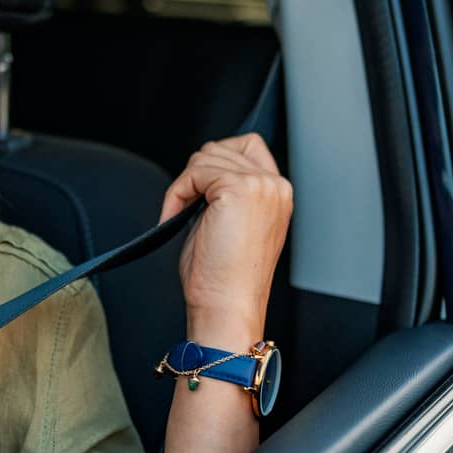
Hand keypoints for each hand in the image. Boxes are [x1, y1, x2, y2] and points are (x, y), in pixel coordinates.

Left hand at [159, 133, 292, 350]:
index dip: (216, 164)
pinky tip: (174, 217)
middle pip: (222, 148)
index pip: (248, 146)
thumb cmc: (225, 278)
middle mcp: (275, 186)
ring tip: (180, 216)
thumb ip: (225, 191)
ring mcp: (260, 185)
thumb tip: (201, 172)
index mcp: (278, 194)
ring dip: (184, 185)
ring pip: (206, 157)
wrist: (228, 306)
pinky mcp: (238, 189)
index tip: (199, 194)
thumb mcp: (232, 223)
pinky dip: (177, 193)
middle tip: (185, 209)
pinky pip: (194, 172)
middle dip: (195, 175)